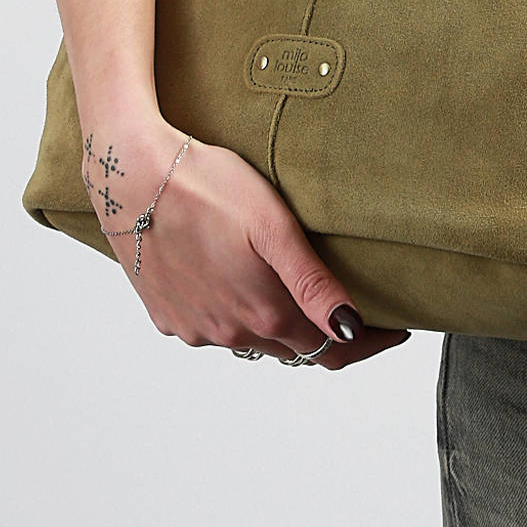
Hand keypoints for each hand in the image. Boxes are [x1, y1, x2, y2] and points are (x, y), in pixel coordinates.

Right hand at [83, 111, 411, 368]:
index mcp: (263, 313)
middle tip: (357, 311)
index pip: (329, 349)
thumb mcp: (274, 228)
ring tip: (303, 299)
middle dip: (328, 335)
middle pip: (293, 349)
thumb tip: (350, 327)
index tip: (395, 331)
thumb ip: (313, 284)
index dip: (366, 343)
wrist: (131, 177)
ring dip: (281, 327)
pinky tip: (242, 286)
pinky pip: (214, 328)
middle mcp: (228, 332)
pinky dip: (236, 316)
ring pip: (252, 341)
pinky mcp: (167, 315)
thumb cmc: (208, 187)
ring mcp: (194, 327)